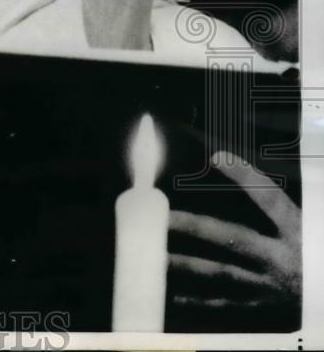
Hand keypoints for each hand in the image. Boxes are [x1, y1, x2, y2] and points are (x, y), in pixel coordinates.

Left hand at [169, 151, 300, 309]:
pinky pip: (225, 302)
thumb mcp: (308, 222)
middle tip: (161, 216)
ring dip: (186, 264)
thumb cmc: (315, 249)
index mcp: (297, 233)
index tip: (218, 157)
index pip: (271, 199)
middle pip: (233, 238)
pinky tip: (172, 293)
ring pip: (221, 273)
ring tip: (154, 254)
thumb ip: (274, 201)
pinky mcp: (262, 304)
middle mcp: (282, 259)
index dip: (247, 178)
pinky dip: (197, 299)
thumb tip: (228, 163)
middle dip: (195, 227)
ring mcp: (270, 285)